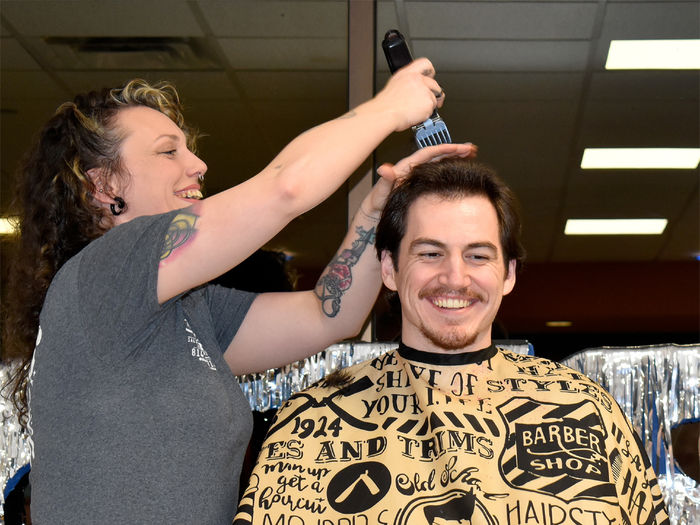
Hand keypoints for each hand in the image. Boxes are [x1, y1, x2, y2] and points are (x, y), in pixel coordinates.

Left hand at [361, 142, 477, 216]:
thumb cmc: (378, 202)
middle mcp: (413, 168)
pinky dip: (449, 166)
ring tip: (469, 153)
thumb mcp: (381, 191)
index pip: (429, 153)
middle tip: (470, 149)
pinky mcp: (421, 181)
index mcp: (406, 167)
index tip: (458, 148)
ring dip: (454, 156)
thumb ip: (385, 180)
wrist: (376, 212)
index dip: (444, 149)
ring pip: (439, 160)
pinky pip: (438, 170)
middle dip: (454, 150)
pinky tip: (459, 167)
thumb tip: (385, 169)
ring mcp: (418, 174)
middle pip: (437, 154)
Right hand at [373, 58, 445, 131]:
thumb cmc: (386, 104)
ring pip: (434, 98)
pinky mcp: (429, 101)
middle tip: (428, 101)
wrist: (385, 113)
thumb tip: (415, 89)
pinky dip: (426, 114)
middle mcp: (417, 79)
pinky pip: (433, 109)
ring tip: (415, 110)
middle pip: (434, 84)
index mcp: (408, 73)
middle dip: (433, 94)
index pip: (425, 64)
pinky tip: (416, 114)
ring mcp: (424, 90)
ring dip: (428, 106)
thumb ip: (408, 83)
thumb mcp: (394, 85)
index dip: (430, 71)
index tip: (431, 77)